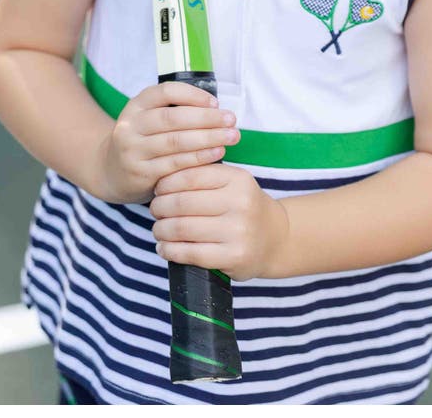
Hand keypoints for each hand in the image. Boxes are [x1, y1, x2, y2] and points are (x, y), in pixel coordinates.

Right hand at [94, 81, 239, 203]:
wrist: (110, 171)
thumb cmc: (143, 140)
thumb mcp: (149, 118)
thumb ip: (175, 111)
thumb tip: (216, 108)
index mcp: (136, 105)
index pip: (166, 92)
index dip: (193, 95)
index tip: (216, 102)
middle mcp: (130, 126)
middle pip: (173, 118)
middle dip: (207, 118)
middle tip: (232, 120)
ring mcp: (133, 150)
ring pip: (175, 142)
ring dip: (208, 138)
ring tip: (231, 137)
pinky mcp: (139, 173)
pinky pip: (174, 165)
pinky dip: (199, 159)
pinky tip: (217, 154)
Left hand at [149, 162, 289, 280]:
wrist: (276, 238)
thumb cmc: (244, 208)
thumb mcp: (232, 183)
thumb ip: (203, 176)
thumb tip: (161, 180)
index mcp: (238, 179)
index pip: (191, 176)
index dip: (167, 183)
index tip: (158, 189)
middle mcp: (240, 202)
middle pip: (183, 203)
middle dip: (160, 207)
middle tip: (155, 210)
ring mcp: (238, 231)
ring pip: (183, 228)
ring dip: (161, 230)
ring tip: (158, 229)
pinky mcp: (234, 257)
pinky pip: (191, 253)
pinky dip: (170, 251)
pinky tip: (164, 248)